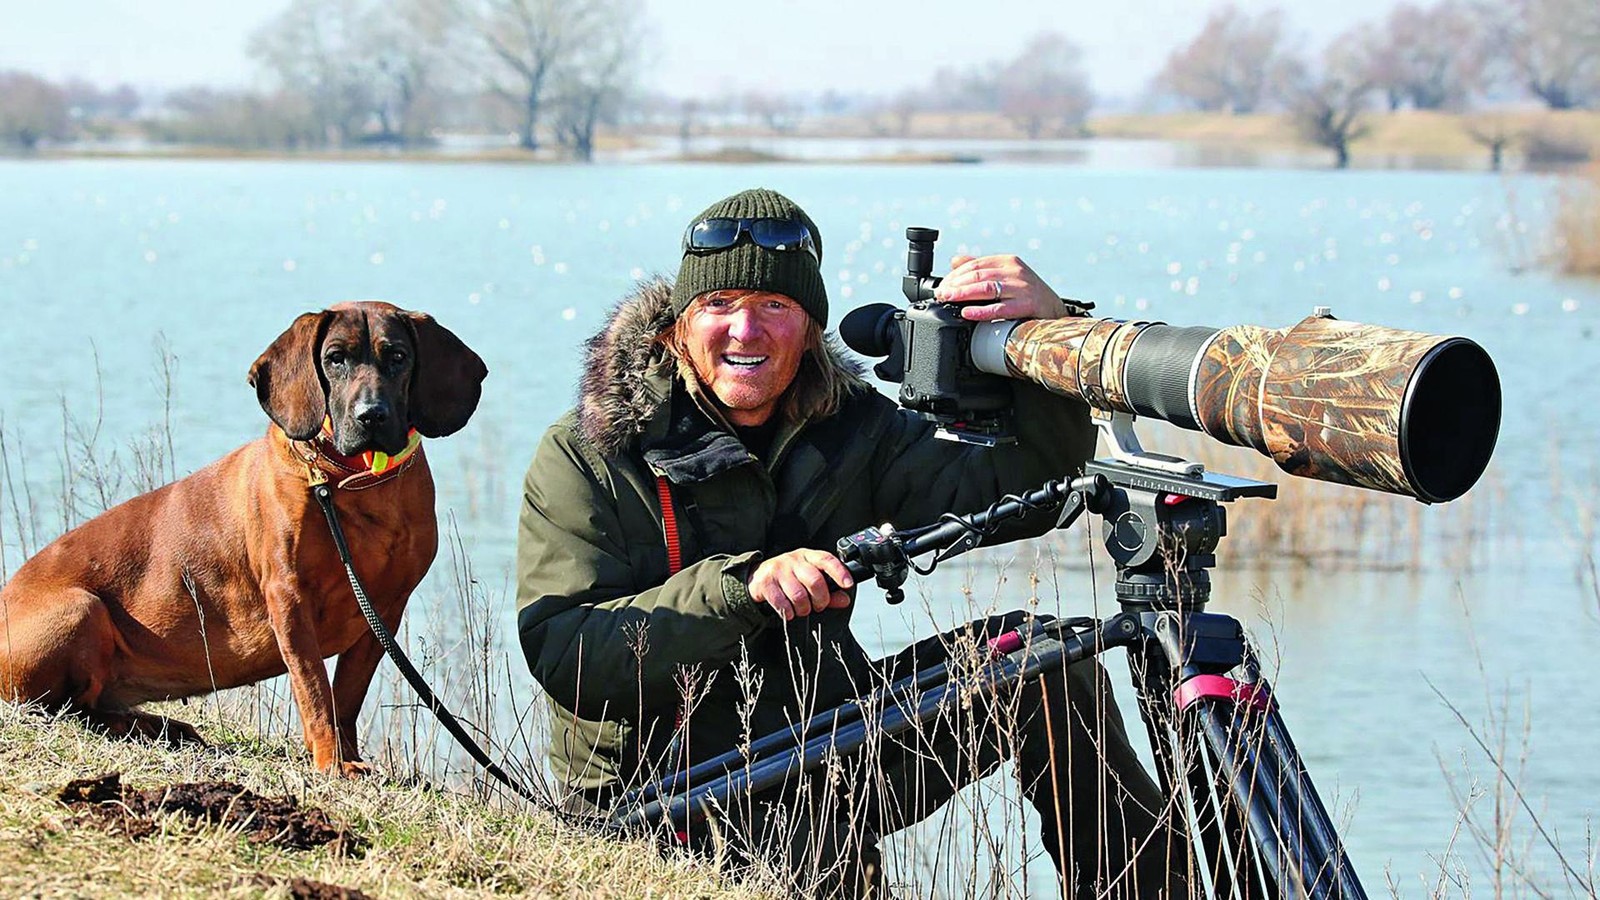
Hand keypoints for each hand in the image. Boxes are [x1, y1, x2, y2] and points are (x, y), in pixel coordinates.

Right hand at [746, 549, 853, 621]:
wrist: (758, 577)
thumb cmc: (789, 578)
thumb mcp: (809, 579)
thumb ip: (829, 591)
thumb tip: (844, 600)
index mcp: (808, 556)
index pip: (826, 560)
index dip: (839, 572)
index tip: (848, 584)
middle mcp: (794, 560)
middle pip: (815, 581)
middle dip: (820, 600)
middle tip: (818, 606)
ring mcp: (778, 570)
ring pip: (799, 595)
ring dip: (804, 609)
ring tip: (802, 609)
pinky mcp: (766, 583)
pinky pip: (782, 603)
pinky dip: (788, 612)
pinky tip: (789, 611)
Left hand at [933, 254, 1071, 321]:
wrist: (1056, 312)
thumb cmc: (1028, 295)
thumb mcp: (1006, 276)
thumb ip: (982, 268)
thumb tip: (955, 261)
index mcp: (1008, 262)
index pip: (976, 264)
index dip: (955, 275)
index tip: (942, 285)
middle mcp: (1015, 271)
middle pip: (978, 275)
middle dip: (955, 285)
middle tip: (940, 294)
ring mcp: (1023, 287)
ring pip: (986, 288)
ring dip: (963, 294)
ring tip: (947, 299)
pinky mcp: (1028, 304)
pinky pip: (1000, 308)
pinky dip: (981, 311)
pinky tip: (967, 312)